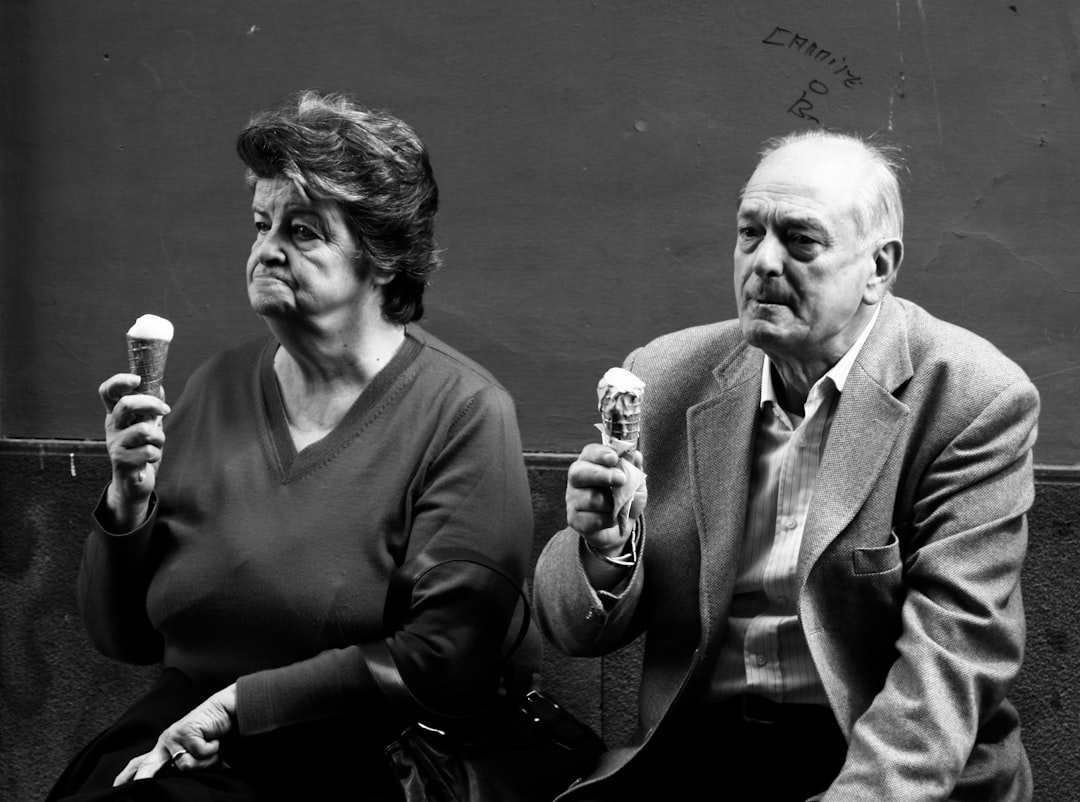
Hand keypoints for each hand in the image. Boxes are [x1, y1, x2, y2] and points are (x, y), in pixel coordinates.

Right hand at [99, 373, 169, 527]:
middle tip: (165, 410)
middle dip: (151, 404)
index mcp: (116, 415)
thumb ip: (151, 409)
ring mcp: (115, 445)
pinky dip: (156, 453)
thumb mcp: (148, 426)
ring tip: (156, 444)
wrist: (134, 484)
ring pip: (143, 430)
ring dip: (159, 437)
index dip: (119, 381)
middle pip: (126, 404)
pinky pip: (148, 451)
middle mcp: (112, 427)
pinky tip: (150, 459)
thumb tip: (158, 386)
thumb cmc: (142, 451)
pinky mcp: (122, 462)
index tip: (138, 378)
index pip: (107, 392)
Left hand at [113, 684, 235, 784]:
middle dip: (142, 779)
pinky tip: (214, 739)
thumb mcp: (200, 755)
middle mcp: (165, 742)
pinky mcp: (185, 732)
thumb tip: (186, 779)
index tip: (115, 787)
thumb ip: (190, 765)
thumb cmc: (214, 735)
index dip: (128, 776)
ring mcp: (174, 737)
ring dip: (205, 761)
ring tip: (212, 747)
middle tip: (139, 788)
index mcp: (165, 748)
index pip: (141, 763)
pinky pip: (199, 754)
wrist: (226, 710)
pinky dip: (212, 750)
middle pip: (147, 766)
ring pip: (185, 766)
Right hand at [566, 443, 645, 555]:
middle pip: (579, 472)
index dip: (600, 454)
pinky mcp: (574, 519)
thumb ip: (634, 468)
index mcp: (590, 463)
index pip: (589, 453)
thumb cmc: (625, 499)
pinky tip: (612, 518)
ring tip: (619, 506)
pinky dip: (609, 520)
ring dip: (612, 503)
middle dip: (601, 474)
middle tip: (621, 479)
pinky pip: (594, 519)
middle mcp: (577, 480)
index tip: (614, 457)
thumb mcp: (635, 482)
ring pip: (591, 499)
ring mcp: (573, 500)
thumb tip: (636, 455)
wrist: (620, 527)